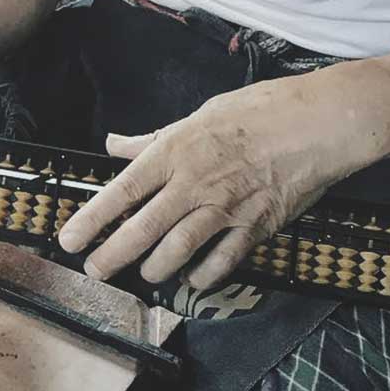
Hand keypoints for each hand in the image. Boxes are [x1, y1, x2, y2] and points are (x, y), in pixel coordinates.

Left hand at [58, 77, 375, 289]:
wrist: (321, 123)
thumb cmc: (261, 111)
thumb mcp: (200, 114)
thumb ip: (155, 138)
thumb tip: (116, 144)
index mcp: (177, 152)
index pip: (123, 191)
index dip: (93, 219)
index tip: (68, 239)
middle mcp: (195, 184)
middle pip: (143, 229)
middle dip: (112, 256)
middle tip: (94, 271)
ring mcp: (226, 209)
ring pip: (177, 252)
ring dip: (155, 269)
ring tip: (145, 274)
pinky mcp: (256, 227)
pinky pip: (222, 262)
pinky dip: (204, 276)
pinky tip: (193, 279)